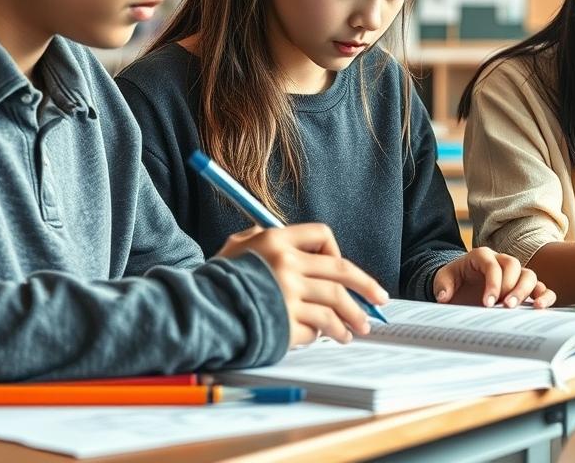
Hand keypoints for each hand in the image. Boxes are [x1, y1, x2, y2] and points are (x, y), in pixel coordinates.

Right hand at [217, 223, 388, 346]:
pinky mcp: (285, 324)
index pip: (323, 236)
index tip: (345, 270)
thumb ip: (265, 239)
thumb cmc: (215, 282)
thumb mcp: (236, 248)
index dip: (336, 252)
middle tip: (379, 301)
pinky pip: (314, 329)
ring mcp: (287, 296)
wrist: (194, 314)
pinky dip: (321, 334)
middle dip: (366, 288)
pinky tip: (323, 338)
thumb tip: (299, 244)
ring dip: (351, 320)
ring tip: (356, 331)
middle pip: (341, 271)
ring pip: (335, 305)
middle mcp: (286, 266)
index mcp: (276, 242)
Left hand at [433, 247, 555, 307]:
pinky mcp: (524, 287)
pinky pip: (540, 287)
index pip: (492, 265)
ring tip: (517, 308)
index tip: (488, 303)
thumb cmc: (454, 281)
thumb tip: (444, 297)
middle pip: (514, 266)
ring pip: (529, 275)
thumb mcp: (443, 280)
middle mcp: (501, 261)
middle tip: (505, 306)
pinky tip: (539, 307)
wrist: (461, 285)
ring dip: (526, 292)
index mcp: (482, 256)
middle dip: (511, 287)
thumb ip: (442, 285)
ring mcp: (514, 274)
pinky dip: (544, 296)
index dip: (493, 283)